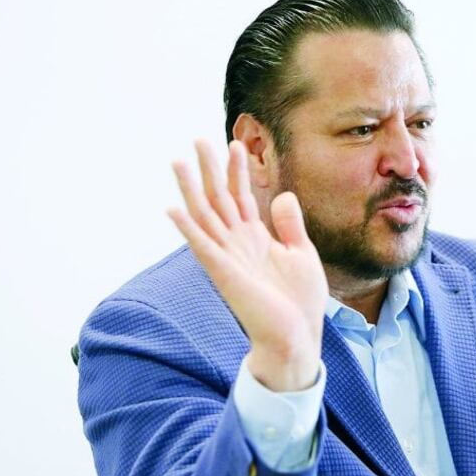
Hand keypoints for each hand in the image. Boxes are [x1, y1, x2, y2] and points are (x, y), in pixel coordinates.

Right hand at [167, 139, 327, 391]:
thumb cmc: (298, 302)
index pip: (242, 196)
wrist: (296, 336)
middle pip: (218, 199)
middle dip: (209, 169)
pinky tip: (173, 208)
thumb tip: (283, 194)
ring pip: (204, 216)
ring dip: (191, 189)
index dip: (238, 170)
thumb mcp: (301, 254)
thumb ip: (290, 225)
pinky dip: (188, 228)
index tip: (236, 143)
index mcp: (255, 238)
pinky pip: (202, 247)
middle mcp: (237, 244)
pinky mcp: (224, 274)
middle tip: (198, 139)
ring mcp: (228, 258)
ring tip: (179, 161)